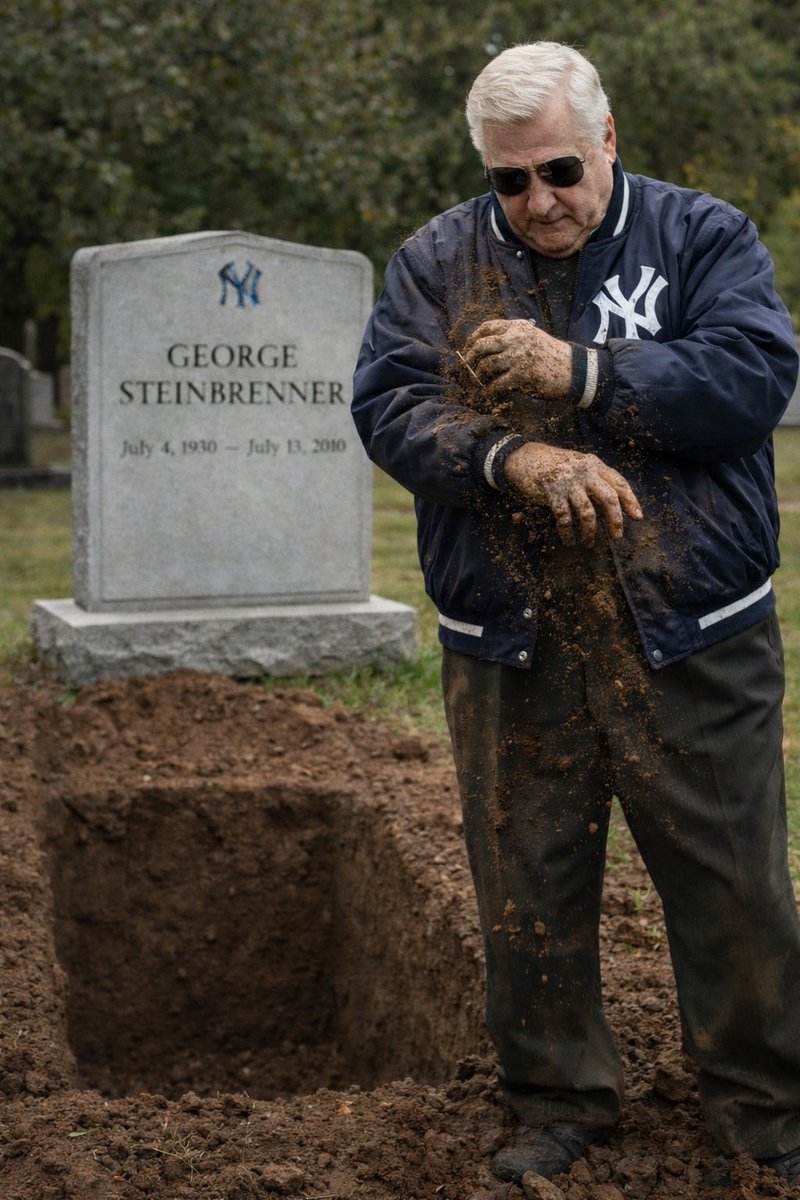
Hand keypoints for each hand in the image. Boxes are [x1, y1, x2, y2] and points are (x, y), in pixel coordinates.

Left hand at [461, 319, 571, 399]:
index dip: (473, 338)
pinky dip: (489, 390)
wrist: (573, 369)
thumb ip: (512, 338)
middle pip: (481, 345)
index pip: (487, 327)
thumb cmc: (551, 356)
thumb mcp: (532, 337)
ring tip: (478, 382)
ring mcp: (518, 356)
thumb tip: (486, 348)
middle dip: (469, 358)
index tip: (468, 349)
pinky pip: (496, 383)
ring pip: (486, 365)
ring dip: (478, 376)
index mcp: (518, 327)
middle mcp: (516, 339)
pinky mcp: (522, 375)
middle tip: (466, 368)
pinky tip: (490, 392)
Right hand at [505, 442, 642, 545]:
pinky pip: (564, 518)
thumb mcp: (580, 465)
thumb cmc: (556, 465)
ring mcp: (568, 482)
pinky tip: (570, 541)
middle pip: (608, 498)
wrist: (526, 457)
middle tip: (617, 536)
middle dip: (615, 520)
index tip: (637, 517)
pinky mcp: (552, 493)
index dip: (630, 501)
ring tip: (589, 543)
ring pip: (587, 512)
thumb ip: (595, 479)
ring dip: (590, 532)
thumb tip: (614, 505)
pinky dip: (568, 533)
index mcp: (594, 464)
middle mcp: (584, 472)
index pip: (619, 483)